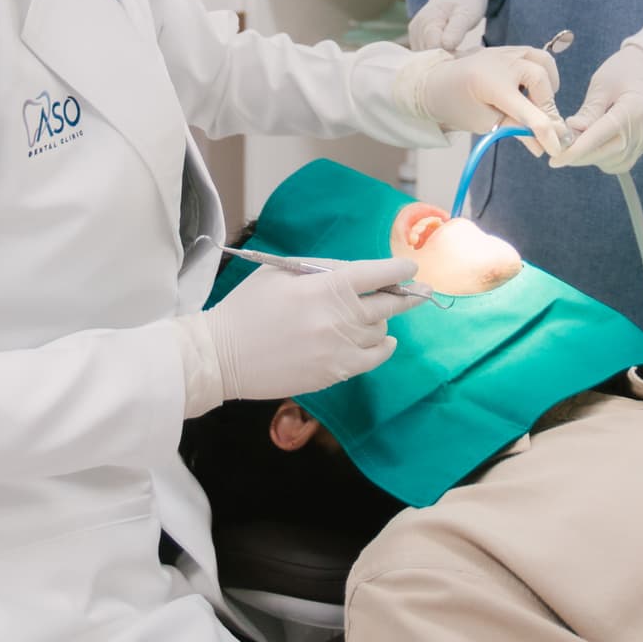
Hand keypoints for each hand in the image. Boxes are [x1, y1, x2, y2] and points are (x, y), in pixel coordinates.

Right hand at [205, 255, 418, 401]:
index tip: (411, 269)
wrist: (222, 356)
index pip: (376, 274)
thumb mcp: (279, 272)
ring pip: (381, 332)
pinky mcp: (334, 373)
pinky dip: (383, 348)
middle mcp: (339, 318)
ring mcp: (339, 349)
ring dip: (382, 321)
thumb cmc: (247, 308)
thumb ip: (320, 268)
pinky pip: (373, 359)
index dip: (398, 271)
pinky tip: (384, 341)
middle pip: (388, 305)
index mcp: (325, 287)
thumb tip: (355, 272)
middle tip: (420, 292)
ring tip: (375, 315)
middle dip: (406, 296)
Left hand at [399, 42, 560, 143]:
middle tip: (542, 125)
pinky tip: (531, 91)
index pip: (527, 110)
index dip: (545, 131)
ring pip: (543, 62)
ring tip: (539, 105)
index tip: (556, 149)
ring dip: (548, 86)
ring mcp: (506, 52)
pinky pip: (535, 57)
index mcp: (491, 83)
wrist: (436, 82)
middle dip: (546, 105)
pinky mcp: (509, 50)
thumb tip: (543, 146)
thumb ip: (514, 129)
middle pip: (540, 79)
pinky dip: (542, 74)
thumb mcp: (484, 123)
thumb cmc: (456, 105)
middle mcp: (502, 62)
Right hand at [407, 0, 488, 54]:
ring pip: (424, 58)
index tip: (464, 54)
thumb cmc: (465, 1)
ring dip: (440, 59)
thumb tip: (446, 46)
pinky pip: (423, 55)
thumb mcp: (466, 13)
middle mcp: (417, 29)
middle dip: (445, 60)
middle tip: (464, 54)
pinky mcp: (416, 39)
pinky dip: (436, 57)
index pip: (434, 49)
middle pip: (427, 55)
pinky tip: (449, 52)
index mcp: (428, 21)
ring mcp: (414, 35)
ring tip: (458, 51)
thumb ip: (456, 30)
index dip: (449, 57)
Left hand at [551, 43, 642, 173]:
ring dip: (590, 156)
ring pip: (610, 162)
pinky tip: (593, 143)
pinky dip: (602, 157)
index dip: (576, 150)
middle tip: (558, 148)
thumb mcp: (603, 84)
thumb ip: (589, 111)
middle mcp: (642, 131)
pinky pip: (619, 161)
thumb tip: (571, 134)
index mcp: (633, 110)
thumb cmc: (626, 71)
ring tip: (577, 139)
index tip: (555, 160)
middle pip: (605, 154)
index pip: (599, 137)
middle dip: (578, 155)